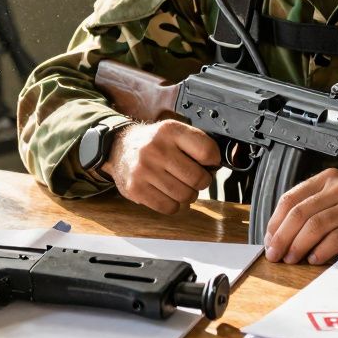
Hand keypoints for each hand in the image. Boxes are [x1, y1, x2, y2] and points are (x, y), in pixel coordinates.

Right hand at [100, 120, 220, 214]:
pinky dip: (174, 205)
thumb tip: (218, 165)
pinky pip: (169, 207)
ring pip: (185, 196)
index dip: (213, 161)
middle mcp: (156, 149)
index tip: (209, 163)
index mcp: (170, 130)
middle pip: (198, 179)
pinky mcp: (136, 189)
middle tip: (195, 179)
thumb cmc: (153, 143)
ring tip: (180, 186)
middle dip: (202, 182)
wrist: (118, 148)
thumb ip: (196, 144)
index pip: (207, 152)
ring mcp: (144, 170)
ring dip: (188, 195)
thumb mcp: (173, 132)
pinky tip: (169, 194)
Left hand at [263, 168, 337, 264]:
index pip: (291, 198)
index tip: (269, 241)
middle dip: (282, 237)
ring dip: (298, 246)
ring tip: (292, 259)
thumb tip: (282, 235)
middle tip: (275, 255)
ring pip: (316, 225)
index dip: (275, 222)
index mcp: (329, 180)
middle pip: (299, 213)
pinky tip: (315, 259)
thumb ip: (316, 209)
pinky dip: (322, 250)